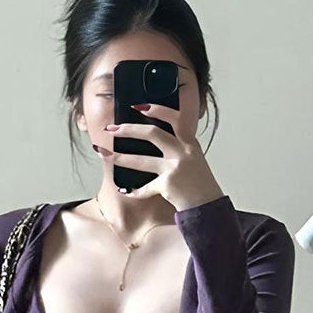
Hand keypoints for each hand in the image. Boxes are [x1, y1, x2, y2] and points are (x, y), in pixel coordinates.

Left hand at [93, 99, 223, 212]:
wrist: (208, 207)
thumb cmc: (200, 185)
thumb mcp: (194, 160)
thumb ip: (179, 148)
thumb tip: (154, 139)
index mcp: (189, 143)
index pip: (174, 118)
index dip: (157, 109)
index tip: (138, 106)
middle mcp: (183, 152)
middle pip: (152, 133)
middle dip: (129, 129)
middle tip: (112, 129)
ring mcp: (175, 168)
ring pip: (141, 160)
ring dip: (119, 157)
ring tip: (103, 153)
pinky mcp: (168, 185)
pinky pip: (145, 188)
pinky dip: (134, 191)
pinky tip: (124, 190)